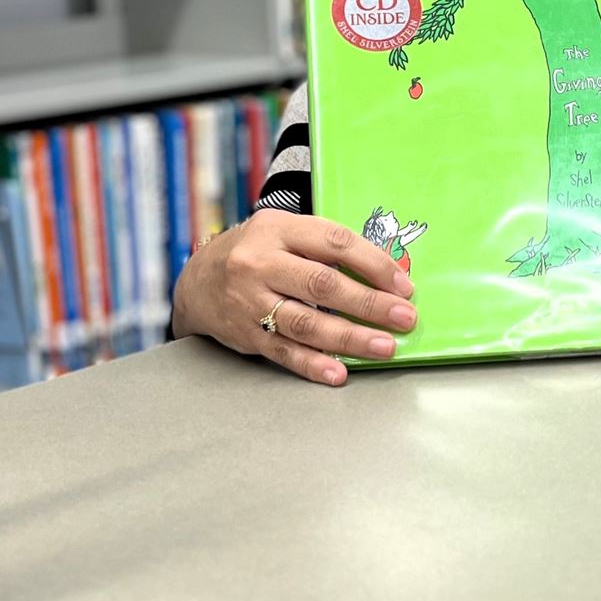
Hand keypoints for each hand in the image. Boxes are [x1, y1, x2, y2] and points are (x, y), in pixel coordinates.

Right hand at [169, 210, 416, 385]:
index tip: (402, 285)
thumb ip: (324, 248)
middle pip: (322, 285)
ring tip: (383, 346)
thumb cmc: (256, 253)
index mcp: (278, 229)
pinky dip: (313, 364)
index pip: (334, 242)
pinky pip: (284, 351)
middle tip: (403, 318)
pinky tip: (338, 372)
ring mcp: (250, 301)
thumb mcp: (283, 232)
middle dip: (369, 303)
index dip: (373, 264)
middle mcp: (260, 262)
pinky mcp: (245, 334)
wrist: (197, 281)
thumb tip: (385, 275)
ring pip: (306, 322)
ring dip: (349, 337)